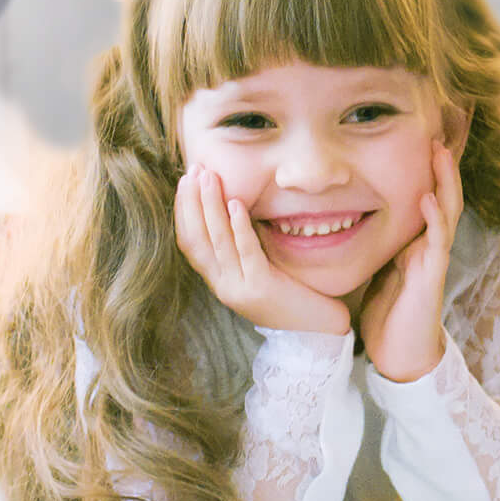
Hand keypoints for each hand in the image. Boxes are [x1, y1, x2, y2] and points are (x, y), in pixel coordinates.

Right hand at [173, 164, 349, 334]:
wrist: (316, 329)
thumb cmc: (291, 294)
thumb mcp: (259, 268)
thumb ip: (242, 246)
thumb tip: (233, 203)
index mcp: (219, 280)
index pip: (189, 242)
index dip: (183, 211)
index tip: (185, 181)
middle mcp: (223, 286)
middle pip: (195, 240)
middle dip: (191, 202)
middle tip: (192, 171)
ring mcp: (239, 288)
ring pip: (216, 243)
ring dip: (210, 206)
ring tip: (210, 178)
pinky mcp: (261, 288)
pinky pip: (246, 252)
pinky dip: (239, 226)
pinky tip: (237, 203)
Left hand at [358, 140, 460, 382]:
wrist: (401, 355)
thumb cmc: (389, 315)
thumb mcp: (378, 269)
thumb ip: (374, 245)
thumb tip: (344, 220)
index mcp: (417, 241)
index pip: (428, 195)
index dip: (429, 169)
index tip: (425, 136)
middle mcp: (430, 244)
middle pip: (443, 194)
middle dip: (443, 165)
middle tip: (439, 131)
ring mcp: (434, 258)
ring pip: (446, 210)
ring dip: (444, 180)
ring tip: (440, 151)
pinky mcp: (432, 276)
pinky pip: (437, 241)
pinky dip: (434, 217)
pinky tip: (427, 198)